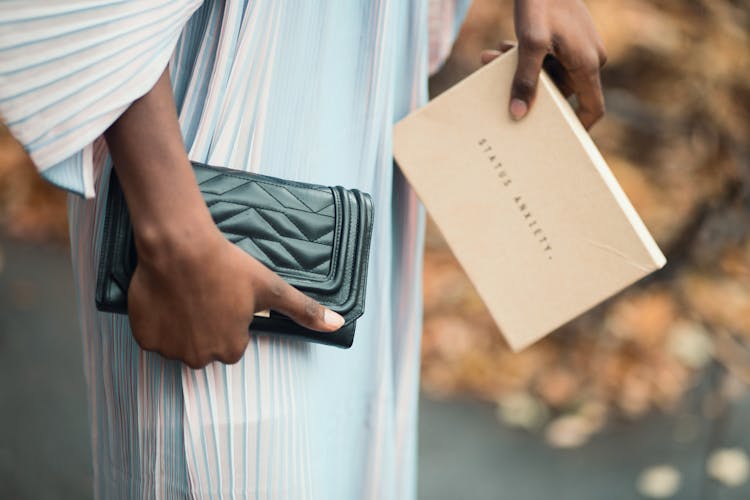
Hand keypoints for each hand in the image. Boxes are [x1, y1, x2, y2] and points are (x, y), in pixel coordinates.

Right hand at [104, 69, 342, 369]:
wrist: (180, 246)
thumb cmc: (228, 266)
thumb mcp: (272, 288)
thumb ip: (305, 310)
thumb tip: (339, 325)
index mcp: (232, 349)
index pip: (232, 342)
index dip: (228, 319)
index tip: (224, 297)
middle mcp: (201, 358)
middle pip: (205, 346)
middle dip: (205, 325)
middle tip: (204, 294)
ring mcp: (171, 350)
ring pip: (179, 343)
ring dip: (182, 326)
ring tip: (185, 295)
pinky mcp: (145, 339)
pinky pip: (153, 337)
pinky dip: (158, 323)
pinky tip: (167, 299)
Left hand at [481, 0, 606, 128]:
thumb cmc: (541, 2)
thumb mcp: (529, 44)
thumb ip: (524, 80)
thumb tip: (518, 114)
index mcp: (587, 64)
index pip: (592, 107)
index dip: (578, 127)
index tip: (558, 141)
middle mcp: (588, 58)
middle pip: (560, 90)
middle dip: (529, 91)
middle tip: (501, 91)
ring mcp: (579, 47)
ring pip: (547, 72)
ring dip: (520, 71)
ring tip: (491, 59)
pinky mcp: (567, 37)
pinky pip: (546, 57)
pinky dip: (524, 56)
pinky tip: (500, 48)